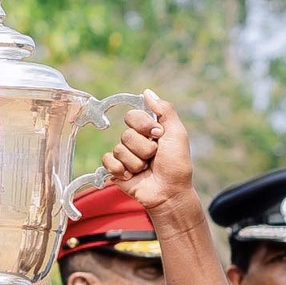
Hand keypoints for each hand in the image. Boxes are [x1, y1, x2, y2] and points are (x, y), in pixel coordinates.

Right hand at [98, 89, 184, 211]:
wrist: (169, 192)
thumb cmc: (177, 165)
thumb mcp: (177, 133)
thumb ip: (164, 110)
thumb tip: (147, 92)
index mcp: (149, 129)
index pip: (133, 115)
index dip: (144, 126)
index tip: (158, 135)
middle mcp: (136, 140)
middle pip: (126, 134)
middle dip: (143, 148)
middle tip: (154, 156)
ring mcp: (125, 155)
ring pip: (119, 149)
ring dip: (136, 162)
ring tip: (146, 169)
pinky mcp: (116, 170)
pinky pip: (108, 161)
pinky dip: (120, 169)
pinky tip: (131, 176)